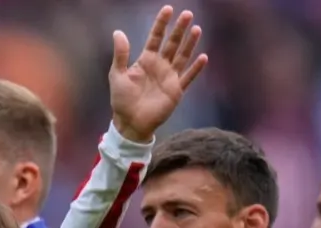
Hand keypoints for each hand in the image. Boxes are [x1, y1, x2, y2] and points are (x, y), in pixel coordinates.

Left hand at [109, 5, 207, 142]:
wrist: (131, 123)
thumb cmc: (121, 100)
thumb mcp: (118, 75)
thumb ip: (121, 54)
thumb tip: (118, 32)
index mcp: (145, 60)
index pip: (155, 37)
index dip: (161, 24)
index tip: (168, 9)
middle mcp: (160, 65)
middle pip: (172, 43)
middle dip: (179, 29)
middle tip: (187, 14)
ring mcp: (169, 77)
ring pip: (182, 56)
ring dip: (190, 44)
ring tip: (196, 29)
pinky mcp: (176, 90)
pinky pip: (188, 77)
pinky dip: (196, 69)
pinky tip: (203, 57)